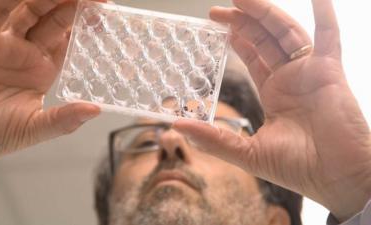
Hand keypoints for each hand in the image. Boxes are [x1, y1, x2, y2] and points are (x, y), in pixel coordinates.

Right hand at [0, 0, 105, 165]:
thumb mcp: (34, 128)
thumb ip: (63, 120)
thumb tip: (94, 111)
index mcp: (44, 70)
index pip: (69, 42)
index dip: (85, 27)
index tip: (102, 13)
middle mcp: (27, 54)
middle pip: (53, 21)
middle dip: (72, 6)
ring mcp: (5, 44)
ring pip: (28, 12)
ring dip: (48, 0)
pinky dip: (10, 1)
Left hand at [174, 0, 370, 220]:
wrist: (335, 178)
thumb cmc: (297, 168)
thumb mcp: (246, 152)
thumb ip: (213, 139)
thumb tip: (177, 127)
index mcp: (274, 93)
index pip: (252, 57)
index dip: (235, 39)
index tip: (215, 26)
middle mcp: (291, 78)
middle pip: (264, 40)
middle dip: (242, 22)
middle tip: (218, 10)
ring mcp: (310, 72)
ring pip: (285, 33)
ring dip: (265, 14)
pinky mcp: (330, 71)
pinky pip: (329, 36)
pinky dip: (324, 15)